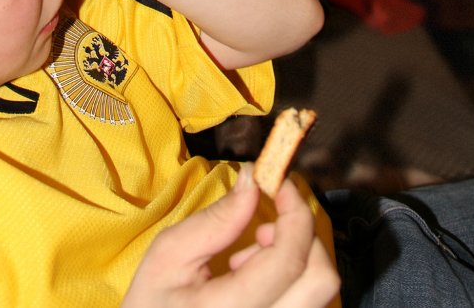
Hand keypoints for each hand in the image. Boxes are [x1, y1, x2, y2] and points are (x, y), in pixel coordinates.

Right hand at [122, 164, 339, 307]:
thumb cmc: (152, 302)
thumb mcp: (170, 254)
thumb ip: (217, 218)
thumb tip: (254, 178)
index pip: (288, 259)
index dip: (294, 211)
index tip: (280, 183)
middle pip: (321, 280)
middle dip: (304, 234)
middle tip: (269, 220)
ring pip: (319, 291)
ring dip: (297, 258)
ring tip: (251, 252)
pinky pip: (305, 301)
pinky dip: (291, 278)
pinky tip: (255, 276)